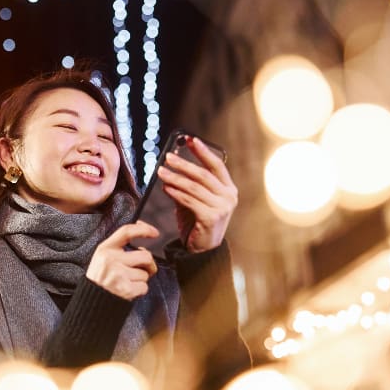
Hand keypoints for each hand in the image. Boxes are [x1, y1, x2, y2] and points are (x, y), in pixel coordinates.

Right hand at [86, 221, 159, 299]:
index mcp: (105, 249)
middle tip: (143, 269)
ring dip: (141, 279)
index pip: (126, 232)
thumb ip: (119, 247)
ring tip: (128, 282)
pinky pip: (144, 287)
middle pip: (146, 256)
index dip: (143, 230)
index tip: (155, 233)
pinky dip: (140, 290)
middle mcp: (111, 259)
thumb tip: (142, 240)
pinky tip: (129, 290)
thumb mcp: (102, 257)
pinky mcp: (125, 289)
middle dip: (149, 265)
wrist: (91, 300)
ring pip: (146, 274)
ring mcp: (118, 274)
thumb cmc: (100, 278)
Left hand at [157, 136, 237, 252]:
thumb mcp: (195, 199)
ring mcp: (222, 208)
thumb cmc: (198, 222)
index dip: (203, 151)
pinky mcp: (211, 218)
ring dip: (175, 178)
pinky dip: (176, 193)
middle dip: (184, 164)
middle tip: (168, 157)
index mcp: (229, 189)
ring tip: (161, 172)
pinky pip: (189, 200)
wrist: (202, 250)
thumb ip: (189, 184)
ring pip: (194, 187)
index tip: (190, 140)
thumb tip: (172, 164)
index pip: (217, 165)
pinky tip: (165, 187)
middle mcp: (229, 197)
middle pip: (203, 175)